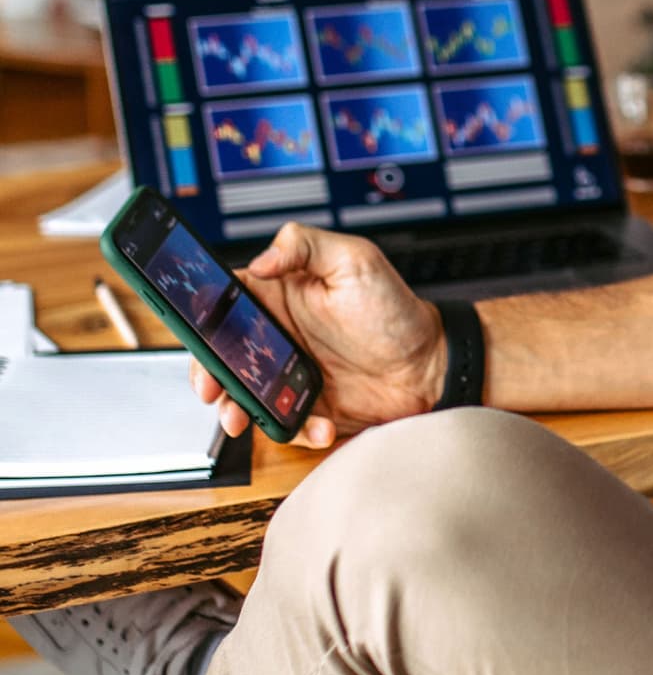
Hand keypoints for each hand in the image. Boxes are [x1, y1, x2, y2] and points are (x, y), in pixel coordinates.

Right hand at [188, 223, 445, 448]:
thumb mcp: (356, 261)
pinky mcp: (306, 407)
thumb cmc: (396, 309)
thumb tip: (262, 259)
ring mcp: (288, 374)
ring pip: (243, 395)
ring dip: (238, 410)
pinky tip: (320, 424)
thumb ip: (306, 246)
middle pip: (221, 355)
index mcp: (278, 296)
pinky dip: (295, 428)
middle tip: (213, 389)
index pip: (223, 303)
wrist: (430, 364)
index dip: (203, 322)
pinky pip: (283, 423)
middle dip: (209, 375)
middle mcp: (277, 336)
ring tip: (244, 418)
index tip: (199, 340)